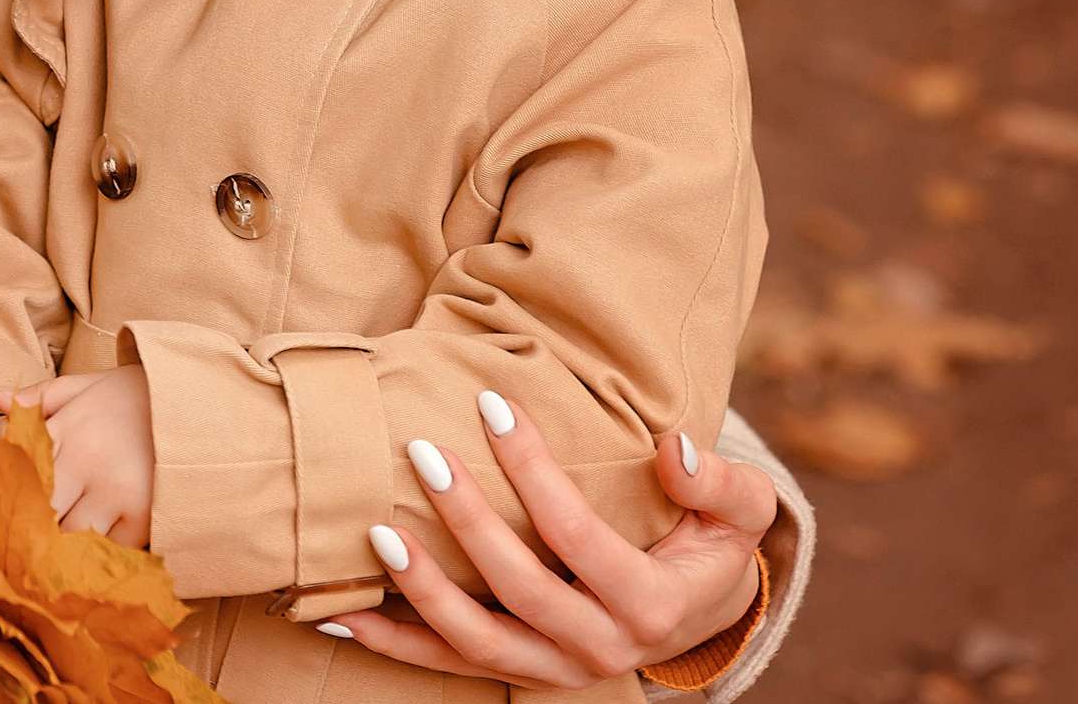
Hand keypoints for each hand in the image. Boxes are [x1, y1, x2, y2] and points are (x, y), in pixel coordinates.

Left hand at [0, 367, 155, 547]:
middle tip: (20, 537)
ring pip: (67, 536)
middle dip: (29, 524)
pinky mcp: (143, 518)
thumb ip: (42, 396)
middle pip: (39, 509)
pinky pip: (105, 550)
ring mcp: (116, 493)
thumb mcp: (88, 385)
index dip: (6, 491)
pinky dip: (96, 553)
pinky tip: (94, 547)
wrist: (202, 404)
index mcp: (69, 428)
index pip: (21, 468)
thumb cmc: (139, 396)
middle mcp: (88, 461)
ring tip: (53, 549)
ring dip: (59, 544)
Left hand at [323, 396, 772, 688]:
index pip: (579, 536)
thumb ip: (717, 480)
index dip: (534, 473)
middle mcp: (600, 648)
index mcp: (652, 605)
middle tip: (422, 451)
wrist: (697, 609)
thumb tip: (672, 448)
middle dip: (467, 520)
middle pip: (520, 588)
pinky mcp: (518, 673)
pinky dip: (390, 642)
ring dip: (421, 590)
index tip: (491, 404)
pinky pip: (446, 664)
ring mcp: (554, 669)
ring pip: (476, 642)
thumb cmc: (709, 541)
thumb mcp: (741, 507)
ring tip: (377, 530)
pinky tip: (336, 614)